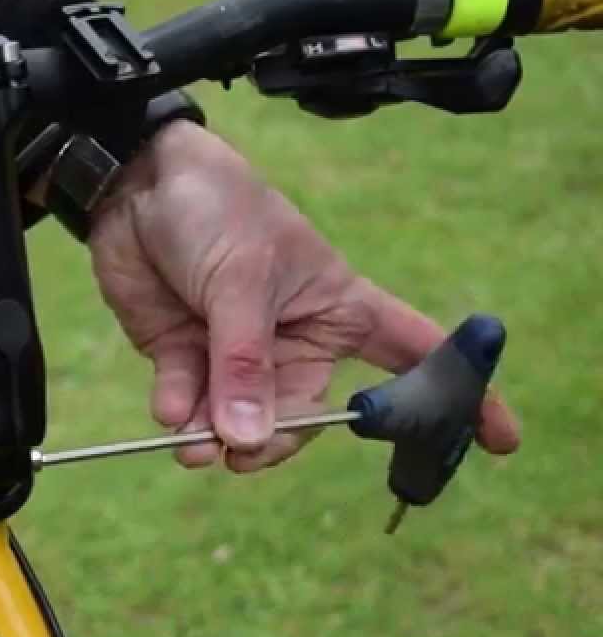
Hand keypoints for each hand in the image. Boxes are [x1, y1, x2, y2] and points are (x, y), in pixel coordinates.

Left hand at [89, 121, 520, 471]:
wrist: (135, 182)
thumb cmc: (214, 207)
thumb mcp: (241, 280)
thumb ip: (242, 362)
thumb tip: (247, 440)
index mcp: (338, 307)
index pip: (413, 354)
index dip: (460, 396)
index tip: (500, 442)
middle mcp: (293, 338)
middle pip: (305, 417)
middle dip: (273, 442)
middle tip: (236, 454)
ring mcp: (235, 352)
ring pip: (239, 420)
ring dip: (216, 439)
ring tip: (189, 446)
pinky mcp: (184, 355)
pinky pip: (190, 403)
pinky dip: (179, 412)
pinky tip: (167, 412)